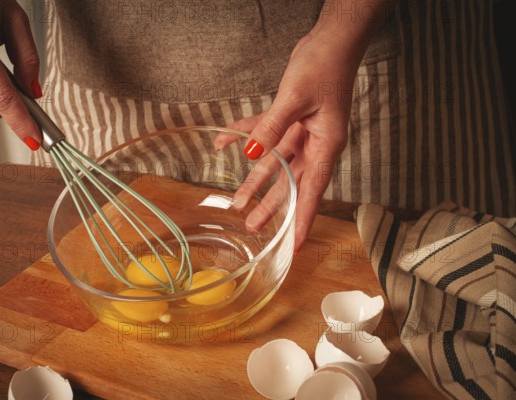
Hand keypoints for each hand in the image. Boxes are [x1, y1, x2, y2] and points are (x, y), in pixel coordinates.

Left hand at [215, 0, 392, 251]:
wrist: (331, 39)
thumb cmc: (323, 66)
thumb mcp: (295, 99)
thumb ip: (272, 128)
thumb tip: (251, 154)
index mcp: (326, 145)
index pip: (313, 191)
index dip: (304, 220)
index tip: (295, 246)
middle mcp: (316, 144)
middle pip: (292, 183)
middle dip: (272, 205)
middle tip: (254, 227)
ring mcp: (303, 132)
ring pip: (276, 163)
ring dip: (256, 180)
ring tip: (238, 202)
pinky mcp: (291, 118)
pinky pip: (265, 133)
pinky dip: (247, 136)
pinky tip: (225, 143)